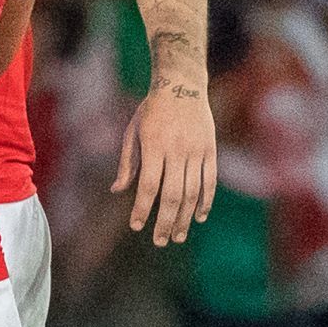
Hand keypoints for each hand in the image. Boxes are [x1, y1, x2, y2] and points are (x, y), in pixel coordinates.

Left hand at [114, 83, 218, 245]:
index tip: (136, 226)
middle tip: (160, 241)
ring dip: (186, 218)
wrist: (181, 85)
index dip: (143, 208)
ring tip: (178, 236)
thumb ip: (127, 164)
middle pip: (173, 195)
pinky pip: (210, 181)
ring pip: (193, 192)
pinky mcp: (211, 150)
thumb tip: (116, 191)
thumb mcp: (132, 132)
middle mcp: (177, 150)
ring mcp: (197, 151)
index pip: (148, 186)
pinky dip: (206, 201)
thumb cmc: (151, 111)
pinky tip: (199, 217)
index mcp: (154, 146)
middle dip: (166, 222)